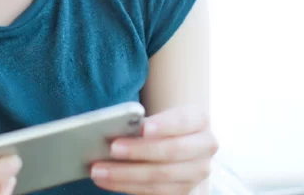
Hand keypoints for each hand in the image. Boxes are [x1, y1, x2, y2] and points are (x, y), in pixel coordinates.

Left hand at [88, 105, 218, 194]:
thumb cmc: (158, 124)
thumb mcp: (156, 116)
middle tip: (111, 148)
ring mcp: (198, 173)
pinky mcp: (185, 192)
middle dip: (138, 151)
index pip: (182, 121)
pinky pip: (155, 192)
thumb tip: (111, 128)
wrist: (176, 141)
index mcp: (199, 120)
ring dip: (125, 175)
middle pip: (171, 151)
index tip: (142, 127)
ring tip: (98, 170)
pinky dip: (127, 186)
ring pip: (161, 177)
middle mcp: (204, 146)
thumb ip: (139, 121)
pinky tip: (107, 181)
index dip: (164, 125)